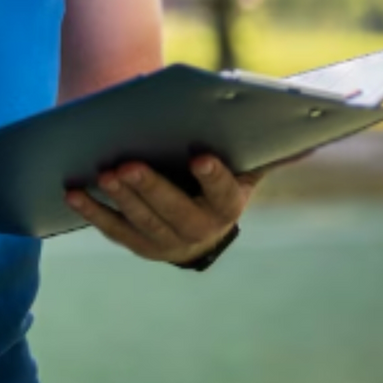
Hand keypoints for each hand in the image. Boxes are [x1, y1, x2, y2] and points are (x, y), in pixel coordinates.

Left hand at [63, 155, 259, 266]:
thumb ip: (268, 150)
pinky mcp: (139, 244)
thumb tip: (310, 137)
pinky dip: (92, 211)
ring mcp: (166, 242)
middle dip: (151, 187)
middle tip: (128, 164)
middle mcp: (199, 230)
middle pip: (174, 209)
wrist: (202, 229)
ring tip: (104, 173)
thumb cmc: (220, 182)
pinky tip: (73, 192)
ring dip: (121, 198)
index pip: (223, 191)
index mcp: (227, 206)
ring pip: (142, 220)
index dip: (213, 176)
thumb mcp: (245, 166)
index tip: (200, 156)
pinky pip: (113, 229)